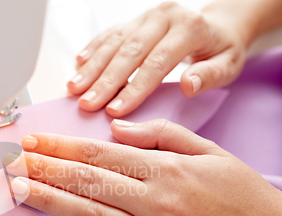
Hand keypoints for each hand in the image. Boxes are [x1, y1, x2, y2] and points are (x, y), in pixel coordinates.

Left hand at [10, 119, 281, 215]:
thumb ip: (161, 136)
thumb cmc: (243, 196)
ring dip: (50, 202)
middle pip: (87, 182)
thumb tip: (117, 131)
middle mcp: (155, 204)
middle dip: (45, 169)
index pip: (100, 155)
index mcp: (167, 171)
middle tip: (13, 161)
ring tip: (19, 190)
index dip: (61, 147)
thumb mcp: (209, 152)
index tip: (34, 141)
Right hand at [68, 2, 246, 116]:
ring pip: (114, 43)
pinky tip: (77, 64)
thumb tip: (187, 85)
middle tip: (87, 103)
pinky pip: (109, 34)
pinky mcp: (133, 21)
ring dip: (92, 67)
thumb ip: (209, 75)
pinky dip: (92, 49)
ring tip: (74, 88)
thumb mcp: (228, 65)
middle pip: (130, 52)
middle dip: (105, 80)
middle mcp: (163, 17)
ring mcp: (145, 17)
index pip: (157, 62)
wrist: (215, 26)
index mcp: (188, 27)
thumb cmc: (220, 50)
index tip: (115, 110)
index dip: (134, 88)